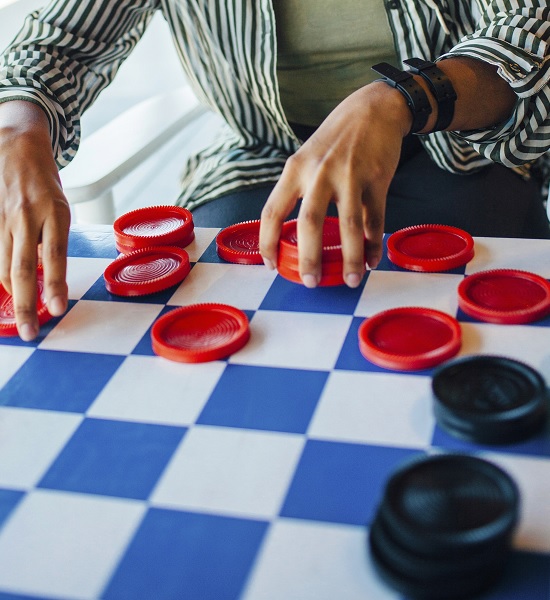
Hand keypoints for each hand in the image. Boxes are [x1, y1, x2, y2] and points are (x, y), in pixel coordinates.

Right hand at [0, 101, 70, 340]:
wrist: (15, 145)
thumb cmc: (44, 184)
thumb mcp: (60, 209)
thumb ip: (53, 241)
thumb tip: (46, 278)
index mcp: (54, 212)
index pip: (55, 255)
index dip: (54, 284)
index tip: (56, 310)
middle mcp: (26, 215)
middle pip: (21, 267)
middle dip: (27, 303)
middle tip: (31, 331)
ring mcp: (1, 216)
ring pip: (1, 263)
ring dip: (9, 294)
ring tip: (20, 317)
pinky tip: (4, 292)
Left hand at [259, 81, 412, 287]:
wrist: (374, 108)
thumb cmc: (335, 138)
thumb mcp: (307, 157)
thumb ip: (299, 189)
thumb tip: (293, 232)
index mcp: (295, 169)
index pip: (271, 211)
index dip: (267, 242)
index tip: (270, 264)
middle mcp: (320, 172)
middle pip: (310, 223)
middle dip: (309, 258)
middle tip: (309, 282)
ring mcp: (351, 176)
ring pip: (349, 226)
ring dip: (350, 258)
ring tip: (350, 281)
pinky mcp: (377, 180)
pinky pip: (375, 219)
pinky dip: (373, 244)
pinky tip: (371, 261)